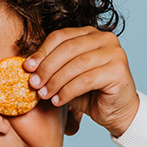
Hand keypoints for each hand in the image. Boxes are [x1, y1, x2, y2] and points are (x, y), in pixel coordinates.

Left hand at [23, 27, 138, 137]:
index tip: (27, 67)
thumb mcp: (67, 77)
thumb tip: (28, 65)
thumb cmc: (90, 94)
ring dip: (55, 81)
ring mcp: (115, 53)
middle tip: (33, 84)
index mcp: (91, 34)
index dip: (42, 51)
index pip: (61, 36)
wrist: (116, 112)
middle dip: (47, 67)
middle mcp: (105, 38)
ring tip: (44, 95)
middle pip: (67, 48)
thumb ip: (53, 67)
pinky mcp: (118, 71)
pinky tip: (58, 101)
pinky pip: (86, 80)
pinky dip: (68, 91)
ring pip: (76, 64)